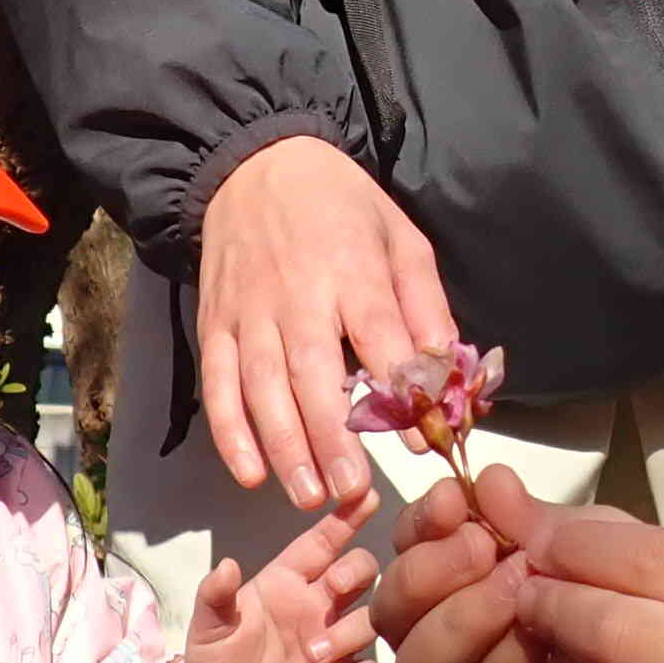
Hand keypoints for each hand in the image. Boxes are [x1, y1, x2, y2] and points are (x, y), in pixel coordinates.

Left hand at [176, 490, 384, 662]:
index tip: (366, 494)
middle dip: (357, 570)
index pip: (322, 542)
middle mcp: (316, 607)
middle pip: (360, 571)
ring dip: (350, 631)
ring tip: (315, 653)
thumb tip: (226, 565)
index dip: (344, 518)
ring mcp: (333, 645)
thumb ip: (215, 596)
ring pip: (370, 620)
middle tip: (336, 588)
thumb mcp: (206, 629)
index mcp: (286, 583)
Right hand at [197, 134, 460, 509]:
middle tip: (352, 491)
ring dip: (284, 447)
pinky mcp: (215, 325)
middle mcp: (296, 295)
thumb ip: (425, 306)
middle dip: (331, 437)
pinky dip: (229, 433)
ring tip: (310, 496)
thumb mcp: (400, 238)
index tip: (423, 440)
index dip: (401, 391)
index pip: (379, 336)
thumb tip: (448, 374)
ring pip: (261, 388)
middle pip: (312, 373)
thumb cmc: (341, 208)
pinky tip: (251, 473)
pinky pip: (218, 385)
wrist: (254, 165)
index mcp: (352, 270)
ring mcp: (248, 313)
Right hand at [369, 465, 611, 662]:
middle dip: (428, 574)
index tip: (450, 499)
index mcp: (456, 587)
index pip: (406, 554)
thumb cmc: (627, 604)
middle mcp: (447, 645)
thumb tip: (490, 480)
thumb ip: (538, 521)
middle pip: (392, 616)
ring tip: (518, 587)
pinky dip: (506, 661)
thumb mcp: (591, 547)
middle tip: (482, 546)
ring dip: (463, 618)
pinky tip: (545, 636)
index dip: (417, 527)